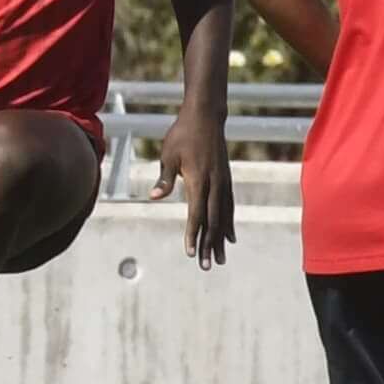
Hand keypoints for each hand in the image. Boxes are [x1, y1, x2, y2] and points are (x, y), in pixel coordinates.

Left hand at [156, 111, 233, 264]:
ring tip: (220, 259)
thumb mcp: (168, 155)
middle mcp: (215, 184)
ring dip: (220, 239)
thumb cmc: (182, 135)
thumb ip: (164, 178)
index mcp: (199, 180)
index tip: (189, 253)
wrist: (206, 116)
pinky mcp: (226, 179)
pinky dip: (228, 224)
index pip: (196, 214)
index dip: (192, 234)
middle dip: (208, 245)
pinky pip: (229, 207)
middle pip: (212, 221)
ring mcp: (223, 182)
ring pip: (223, 217)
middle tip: (207, 266)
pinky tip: (229, 237)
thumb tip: (154, 197)